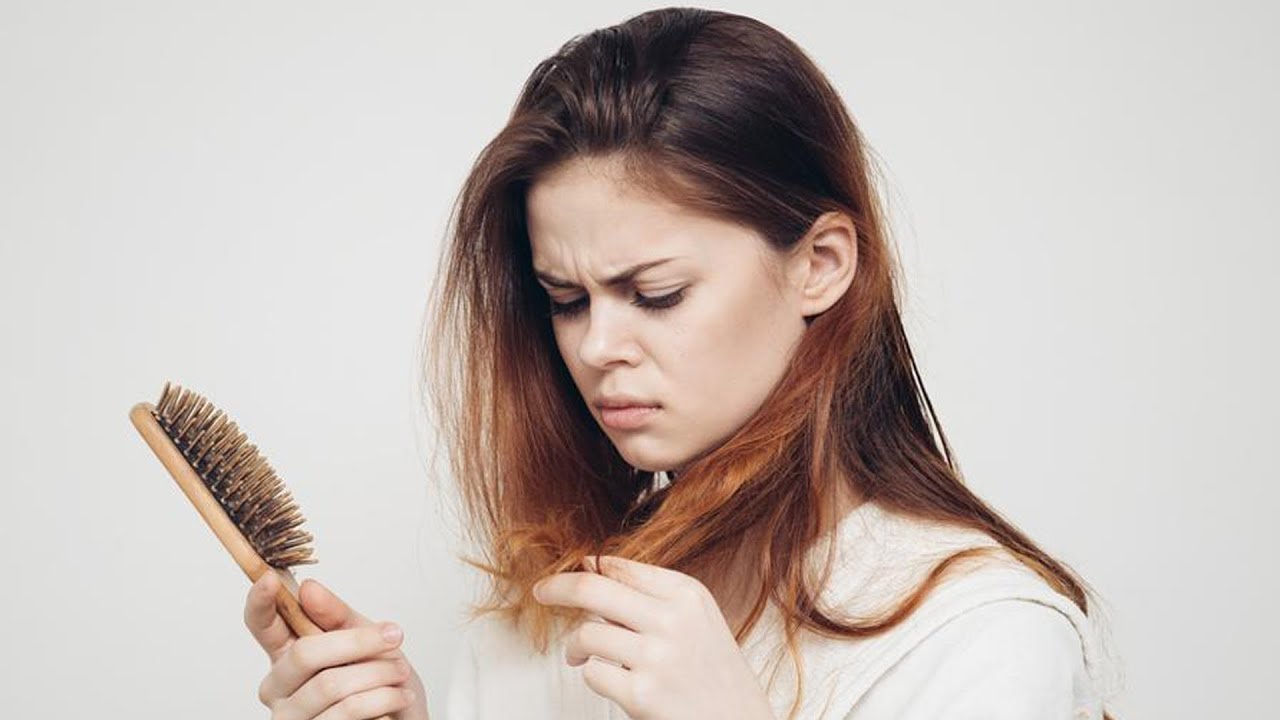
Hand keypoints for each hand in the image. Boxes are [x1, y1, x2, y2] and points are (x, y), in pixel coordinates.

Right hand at [243, 571, 430, 719]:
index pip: (261, 625)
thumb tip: (308, 589)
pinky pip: (346, 711)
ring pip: (329, 685)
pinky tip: (397, 697)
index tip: (269, 578)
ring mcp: (291, 717)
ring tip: (400, 673)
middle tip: (393, 637)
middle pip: (304, 654)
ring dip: (378, 674)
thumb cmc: (382, 681)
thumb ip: (337, 616)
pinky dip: (382, 698)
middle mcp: (279, 687)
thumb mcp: (366, 640)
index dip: (260, 602)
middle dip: (358, 641)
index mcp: (287, 654)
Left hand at [532, 555, 774, 719]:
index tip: (561, 576)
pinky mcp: (641, 693)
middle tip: (541, 592)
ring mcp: (656, 657)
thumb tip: (591, 569)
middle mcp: (673, 620)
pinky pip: (593, 672)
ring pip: (587, 633)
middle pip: (592, 589)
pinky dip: (593, 675)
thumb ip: (650, 592)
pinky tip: (614, 681)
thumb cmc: (712, 671)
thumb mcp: (696, 616)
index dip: (581, 570)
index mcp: (686, 593)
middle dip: (557, 588)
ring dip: (576, 646)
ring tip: (580, 655)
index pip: (618, 567)